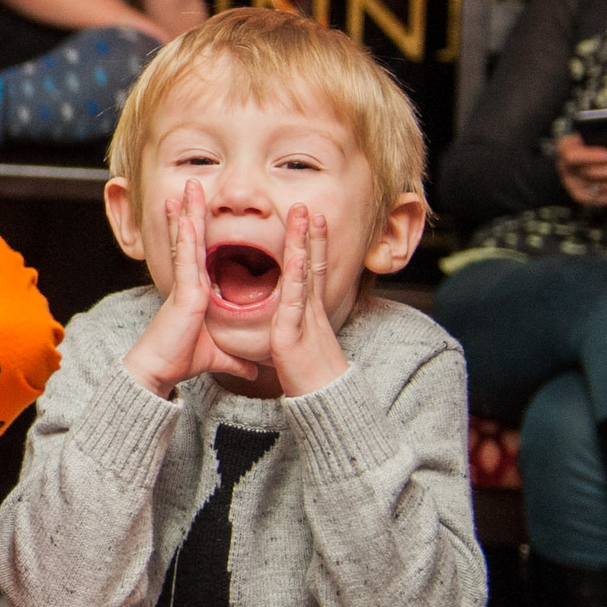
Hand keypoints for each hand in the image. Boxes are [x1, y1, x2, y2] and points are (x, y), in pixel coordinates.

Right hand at [123, 180, 259, 396]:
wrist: (159, 370)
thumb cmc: (182, 360)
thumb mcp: (219, 355)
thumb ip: (236, 358)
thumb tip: (255, 369)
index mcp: (198, 290)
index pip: (201, 251)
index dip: (200, 228)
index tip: (201, 208)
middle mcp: (191, 282)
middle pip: (192, 238)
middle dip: (192, 210)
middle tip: (193, 184)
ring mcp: (186, 285)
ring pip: (187, 241)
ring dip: (188, 213)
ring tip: (188, 188)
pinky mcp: (184, 293)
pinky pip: (186, 260)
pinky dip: (186, 238)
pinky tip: (186, 219)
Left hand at [267, 202, 350, 396]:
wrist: (322, 401)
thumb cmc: (309, 376)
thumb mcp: (297, 345)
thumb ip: (291, 329)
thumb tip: (284, 321)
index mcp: (306, 309)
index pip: (308, 269)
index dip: (309, 243)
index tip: (309, 219)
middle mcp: (308, 308)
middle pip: (311, 261)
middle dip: (310, 232)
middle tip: (308, 205)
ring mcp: (303, 317)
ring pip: (305, 272)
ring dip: (305, 242)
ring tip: (306, 215)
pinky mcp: (293, 332)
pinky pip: (294, 299)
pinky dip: (295, 276)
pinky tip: (295, 256)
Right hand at [556, 130, 606, 206]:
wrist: (580, 160)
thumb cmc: (592, 140)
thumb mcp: (590, 132)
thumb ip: (603, 133)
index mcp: (566, 150)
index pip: (573, 156)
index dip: (591, 157)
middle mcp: (567, 171)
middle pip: (592, 174)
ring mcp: (577, 187)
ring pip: (603, 188)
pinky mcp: (589, 198)